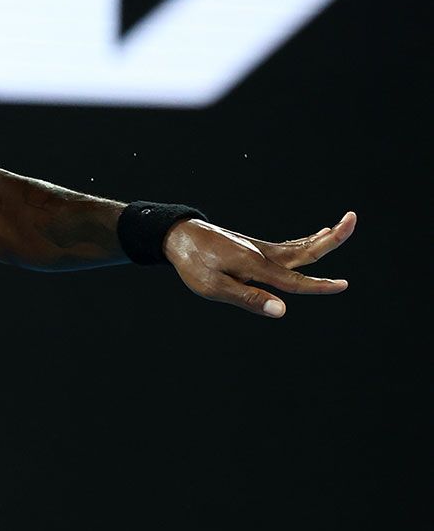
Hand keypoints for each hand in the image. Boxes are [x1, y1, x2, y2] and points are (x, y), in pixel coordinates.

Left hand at [163, 211, 355, 317]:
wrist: (178, 236)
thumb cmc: (194, 264)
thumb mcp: (214, 287)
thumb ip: (249, 298)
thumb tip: (283, 310)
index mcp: (255, 266)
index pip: (293, 280)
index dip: (318, 286)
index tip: (343, 285)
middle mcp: (262, 254)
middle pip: (305, 250)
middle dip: (332, 238)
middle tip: (353, 220)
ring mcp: (259, 249)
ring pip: (299, 246)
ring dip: (323, 238)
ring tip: (343, 226)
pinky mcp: (253, 247)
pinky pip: (287, 246)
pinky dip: (305, 241)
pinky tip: (315, 237)